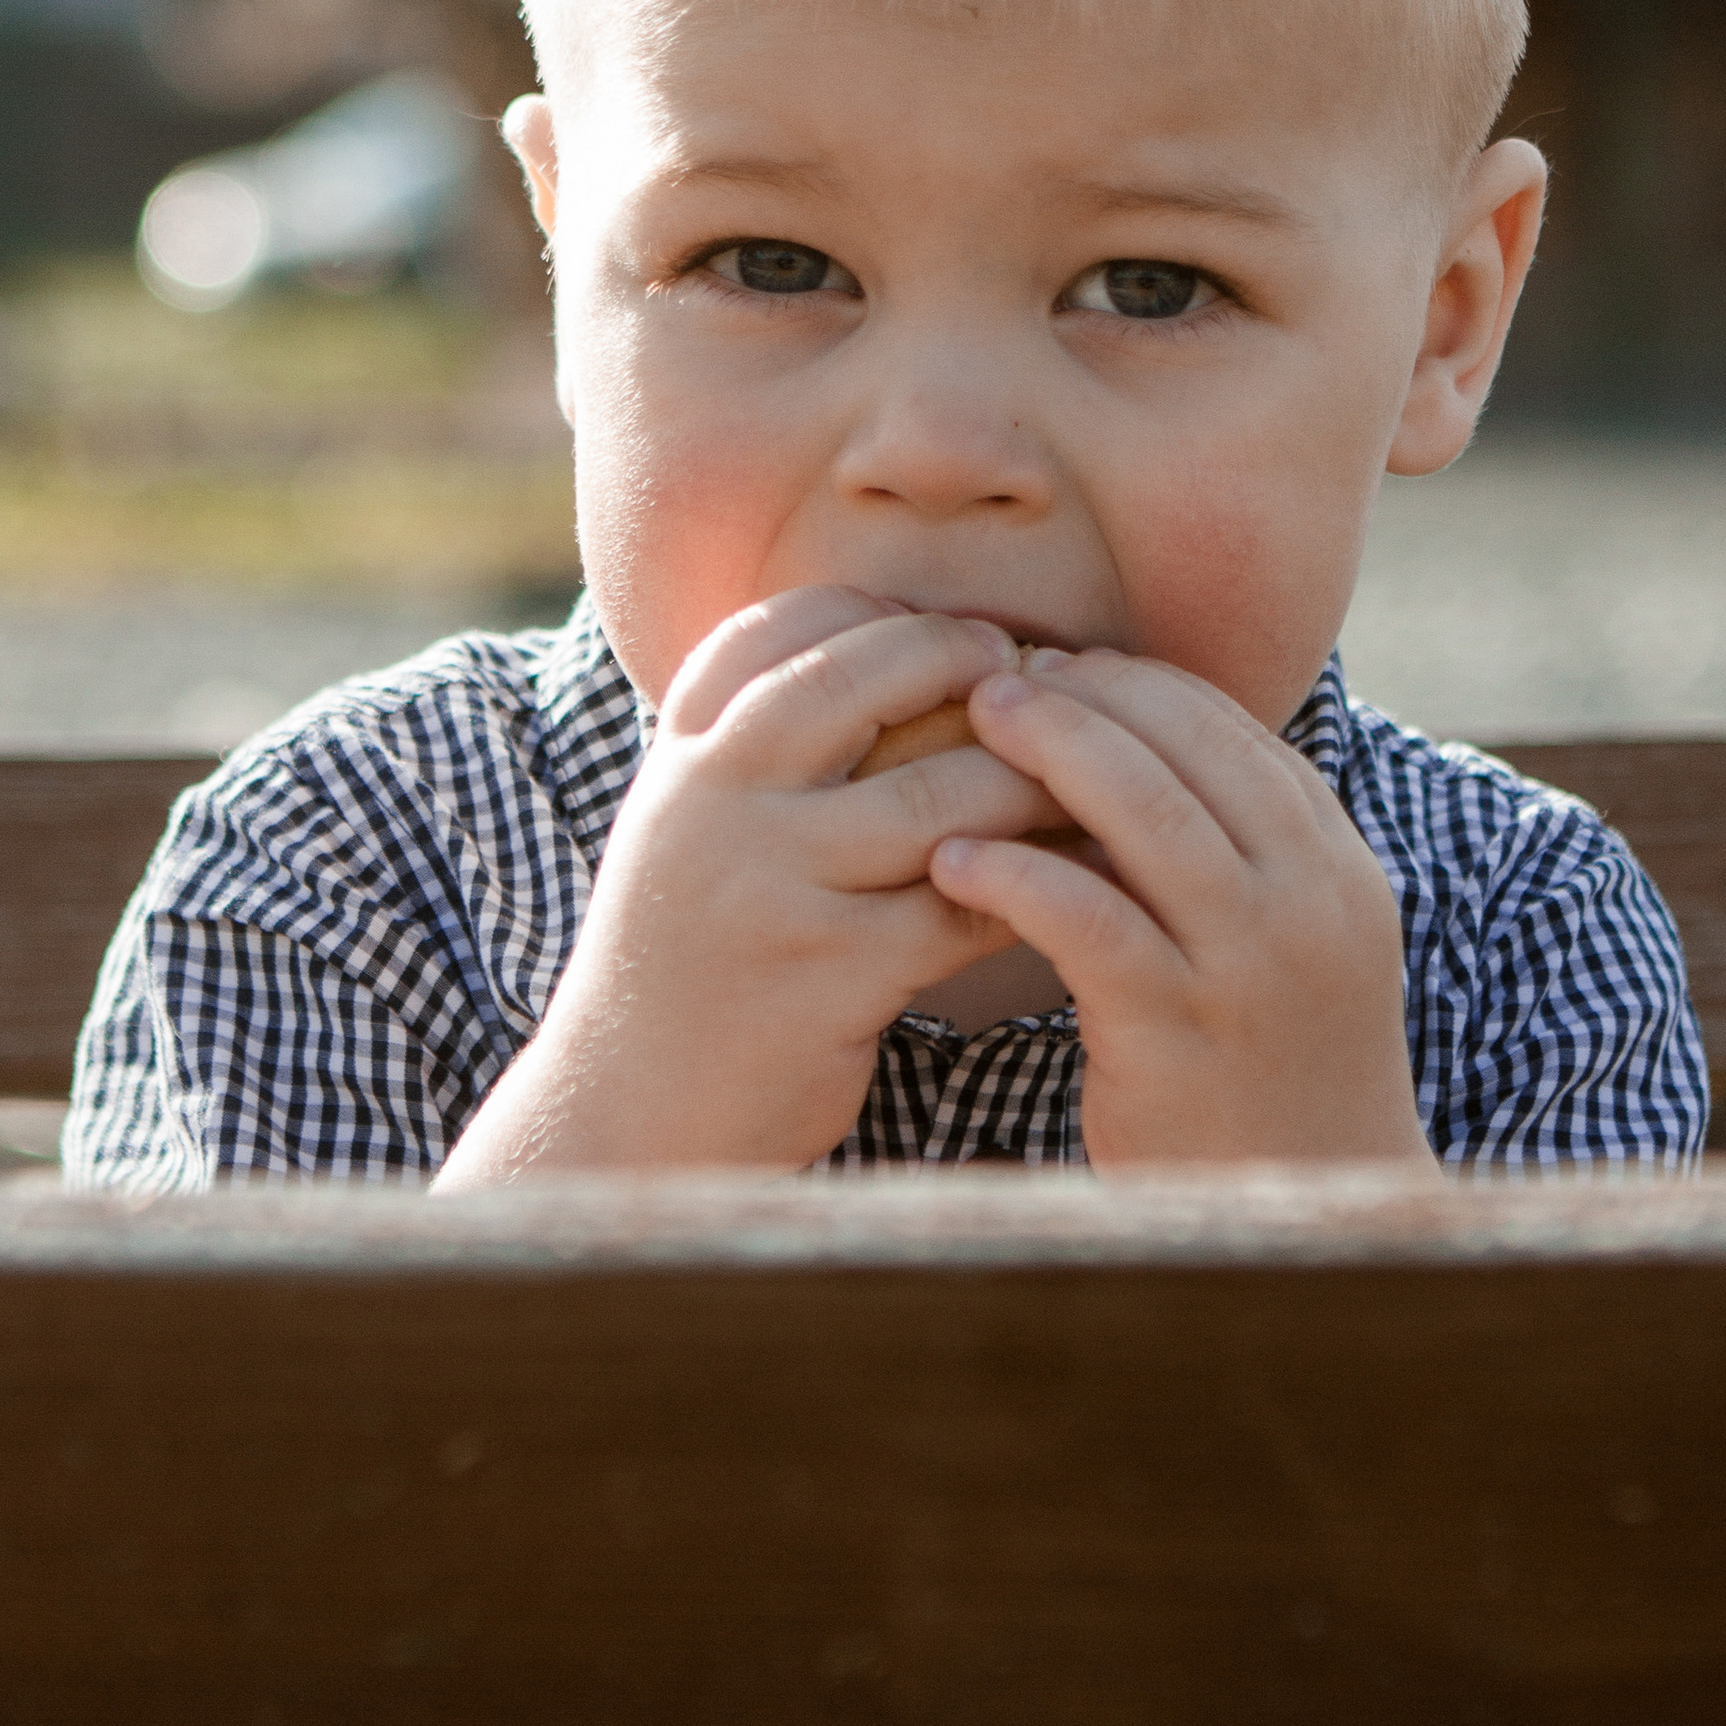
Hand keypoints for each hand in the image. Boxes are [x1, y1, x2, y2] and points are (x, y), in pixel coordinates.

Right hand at [438, 589, 1064, 1177]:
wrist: (633, 1111)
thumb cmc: (692, 961)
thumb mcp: (691, 831)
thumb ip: (760, 750)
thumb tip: (899, 648)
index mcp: (681, 757)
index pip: (782, 628)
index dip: (882, 615)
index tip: (956, 634)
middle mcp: (713, 802)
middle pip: (863, 678)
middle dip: (969, 664)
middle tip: (1044, 681)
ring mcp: (770, 885)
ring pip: (941, 791)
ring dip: (1032, 777)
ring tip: (1091, 776)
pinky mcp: (830, 972)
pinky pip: (967, 904)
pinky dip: (1039, 882)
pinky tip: (1085, 876)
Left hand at [928, 652, 1431, 1165]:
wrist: (1308, 1213)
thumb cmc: (1270, 1068)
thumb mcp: (1288, 946)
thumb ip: (1239, 854)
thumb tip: (1141, 746)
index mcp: (1338, 870)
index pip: (1236, 734)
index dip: (1142, 686)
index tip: (1066, 667)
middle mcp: (1308, 906)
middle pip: (1190, 754)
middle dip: (1088, 698)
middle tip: (1000, 675)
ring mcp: (1248, 971)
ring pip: (1147, 818)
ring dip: (1052, 754)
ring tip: (975, 725)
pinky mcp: (1176, 1038)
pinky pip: (1090, 924)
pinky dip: (1018, 875)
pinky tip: (953, 858)